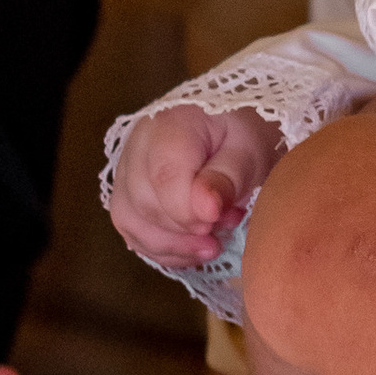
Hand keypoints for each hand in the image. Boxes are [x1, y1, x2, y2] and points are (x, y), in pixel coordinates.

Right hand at [107, 103, 281, 269]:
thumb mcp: (250, 151)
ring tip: (213, 243)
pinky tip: (194, 248)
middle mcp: (136, 146)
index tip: (222, 217)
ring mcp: (125, 171)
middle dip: (187, 230)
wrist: (229, 129)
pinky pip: (132, 232)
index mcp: (169, 125)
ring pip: (130, 222)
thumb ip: (228, 178)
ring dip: (174, 246)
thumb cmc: (242, 136)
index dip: (190, 211)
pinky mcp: (126, 194)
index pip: (164, 177)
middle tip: (227, 224)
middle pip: (144, 203)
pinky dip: (164, 250)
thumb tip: (205, 210)